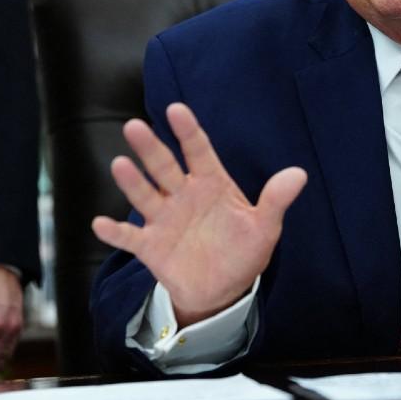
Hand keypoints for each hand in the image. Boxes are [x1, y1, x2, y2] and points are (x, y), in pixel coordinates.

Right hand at [92, 103, 306, 326]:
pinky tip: (100, 224)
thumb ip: (276, 200)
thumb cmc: (243, 250)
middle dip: (151, 148)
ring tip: (120, 164)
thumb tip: (299, 174)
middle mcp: (183, 196)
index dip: (188, 131)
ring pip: (145, 195)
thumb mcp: (265, 226)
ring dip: (132, 182)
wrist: (222, 289)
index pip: (199, 151)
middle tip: (135, 126)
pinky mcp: (151, 246)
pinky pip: (129, 238)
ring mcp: (164, 220)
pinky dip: (114, 232)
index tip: (176, 110)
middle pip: (165, 167)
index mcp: (211, 184)